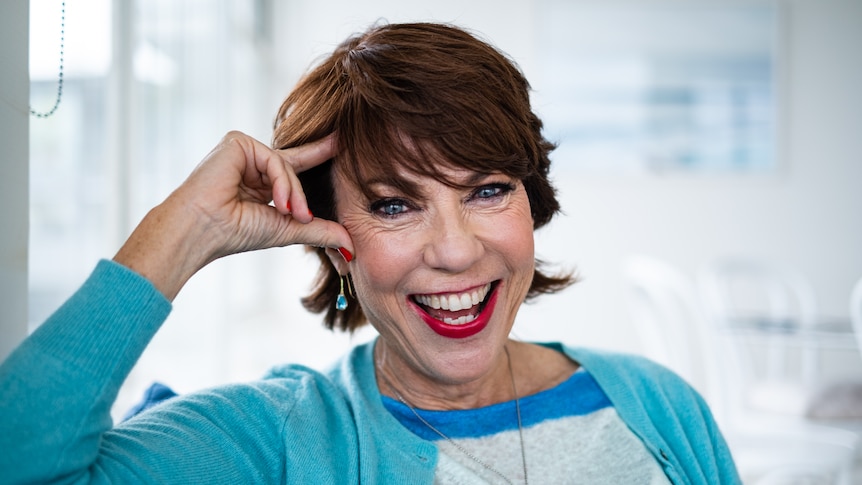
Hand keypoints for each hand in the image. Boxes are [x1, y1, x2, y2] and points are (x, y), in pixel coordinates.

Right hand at [114, 131, 351, 299]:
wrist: (203, 230)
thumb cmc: (236, 233)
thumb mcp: (289, 230)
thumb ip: (320, 231)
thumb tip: (352, 246)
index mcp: (261, 182)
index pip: (298, 166)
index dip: (320, 154)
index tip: (343, 142)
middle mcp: (253, 164)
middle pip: (295, 163)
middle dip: (310, 176)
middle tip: (320, 186)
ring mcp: (245, 151)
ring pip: (288, 165)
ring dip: (294, 194)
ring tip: (289, 215)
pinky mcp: (237, 142)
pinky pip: (275, 159)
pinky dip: (281, 182)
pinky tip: (278, 203)